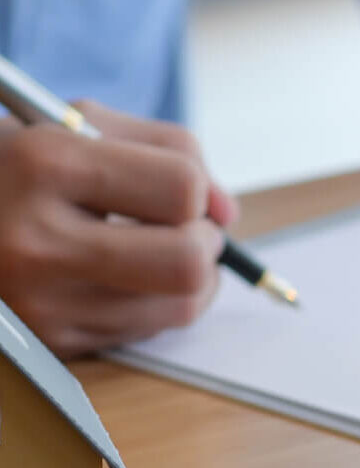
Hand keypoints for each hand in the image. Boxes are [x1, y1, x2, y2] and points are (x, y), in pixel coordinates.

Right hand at [0, 101, 238, 356]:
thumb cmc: (18, 167)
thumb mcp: (75, 124)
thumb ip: (169, 149)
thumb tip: (229, 213)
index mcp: (43, 165)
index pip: (180, 188)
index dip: (199, 189)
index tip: (184, 190)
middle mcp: (37, 241)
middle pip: (187, 262)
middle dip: (206, 242)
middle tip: (190, 229)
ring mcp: (42, 302)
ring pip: (179, 307)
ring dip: (192, 279)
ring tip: (163, 251)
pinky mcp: (52, 343)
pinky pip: (146, 332)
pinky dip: (155, 304)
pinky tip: (128, 279)